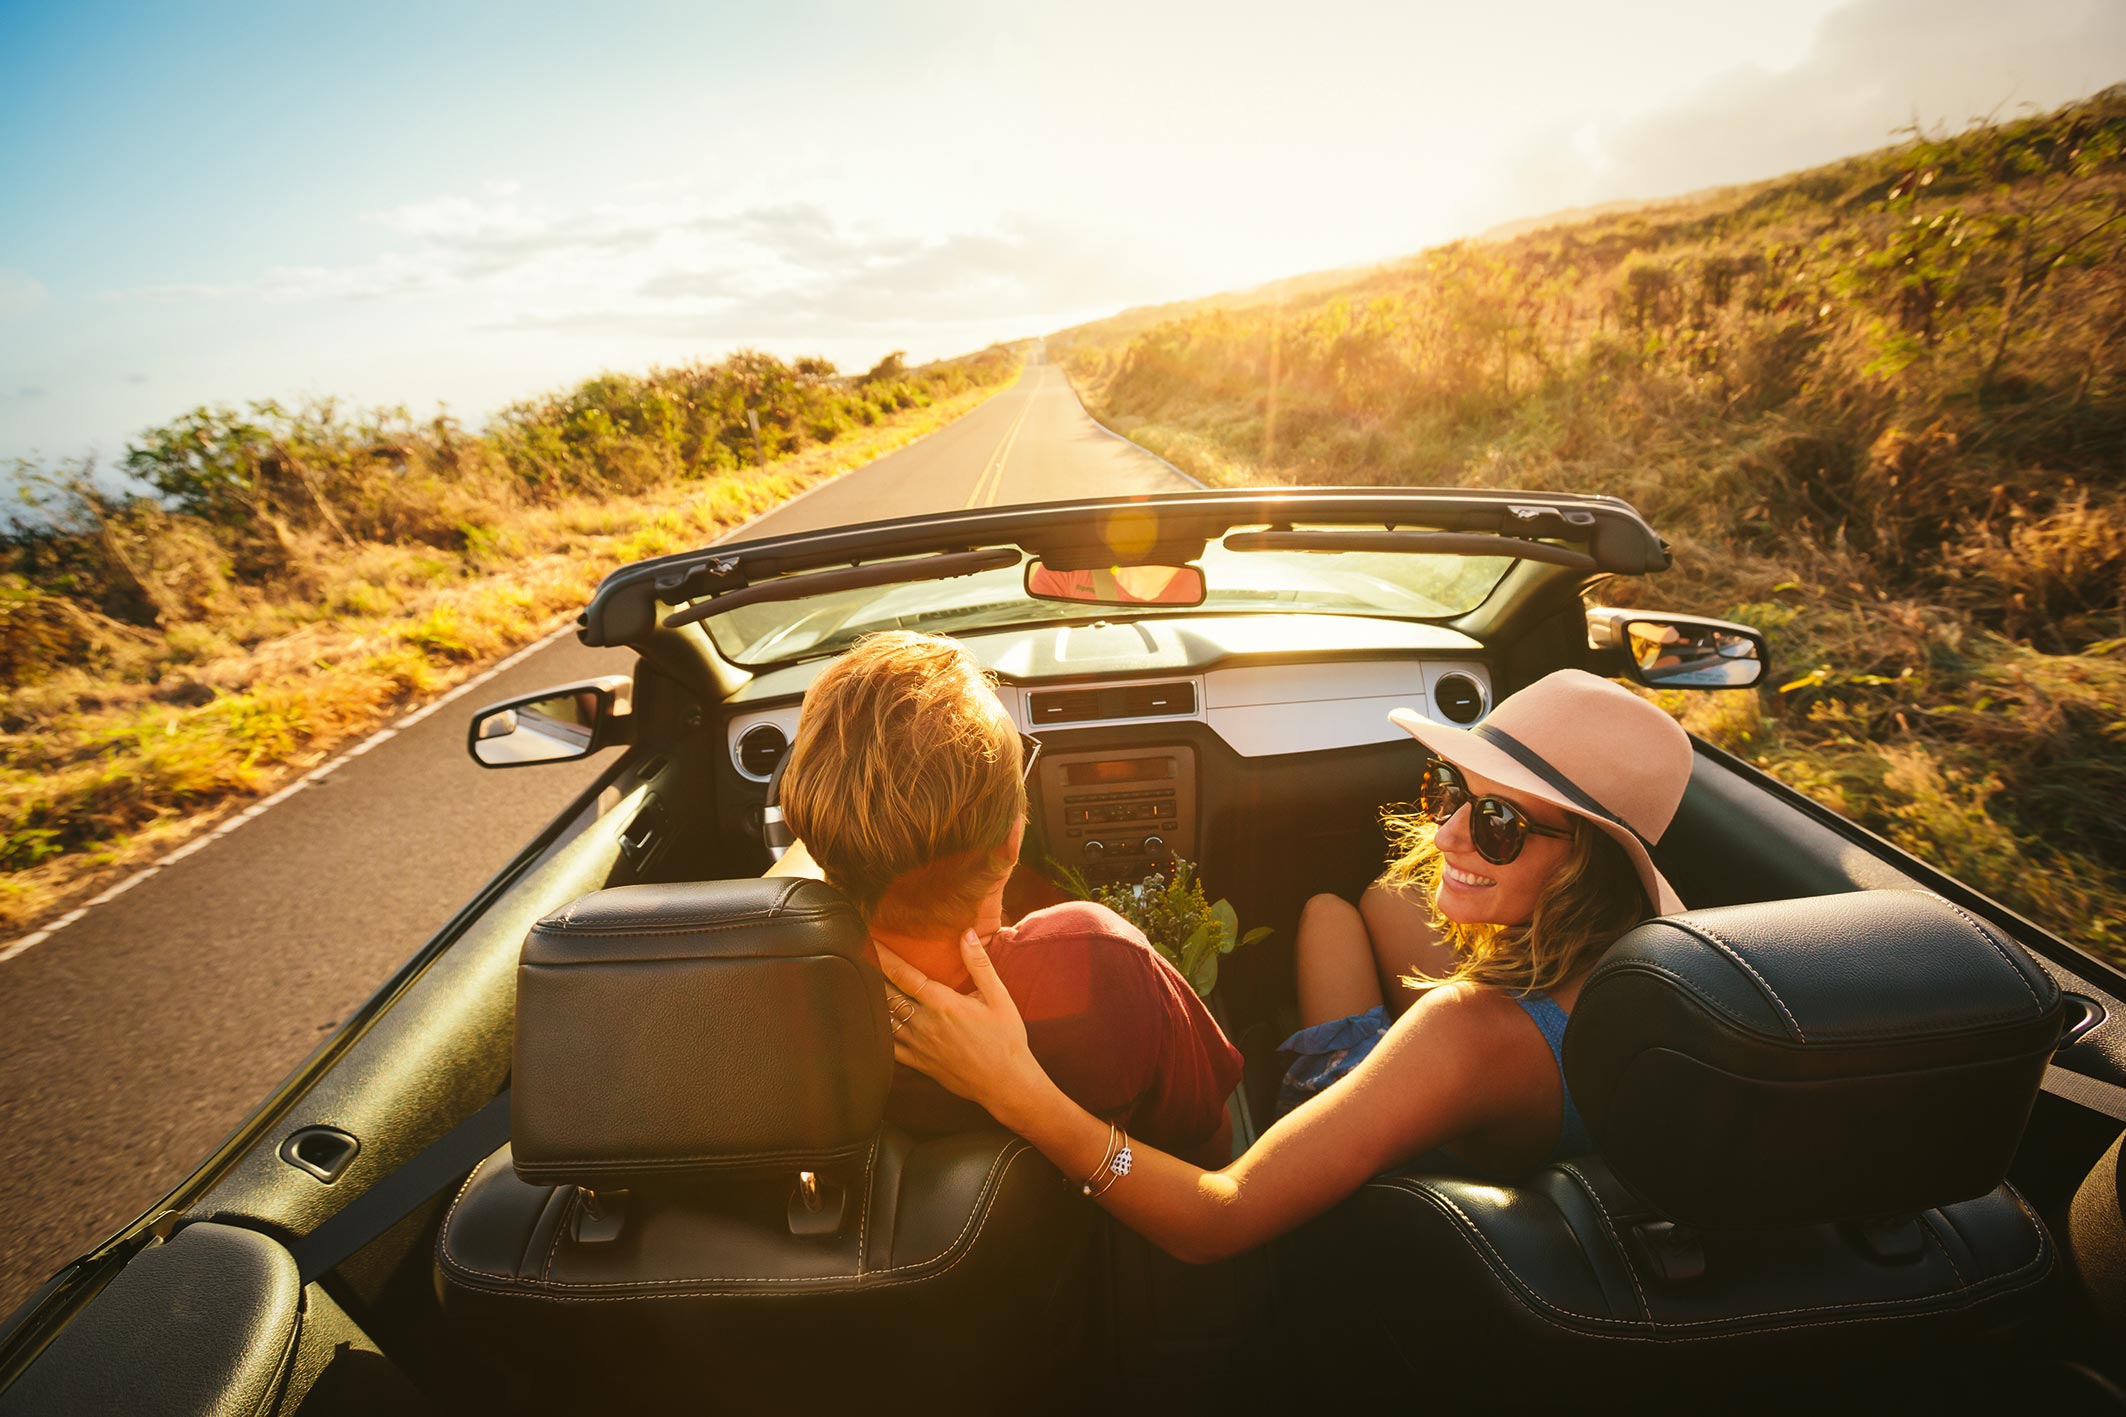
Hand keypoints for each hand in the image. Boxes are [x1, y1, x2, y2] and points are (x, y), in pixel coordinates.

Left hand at [878, 931, 1049, 1123]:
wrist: (1005, 1082)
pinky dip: (878, 1031)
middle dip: (873, 973)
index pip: (903, 974)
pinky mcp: (918, 1063)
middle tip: (860, 956)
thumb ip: (979, 964)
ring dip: (873, 1000)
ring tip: (861, 983)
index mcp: (942, 1003)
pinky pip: (889, 1046)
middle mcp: (925, 1023)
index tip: (870, 941)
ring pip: (885, 1019)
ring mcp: (918, 1045)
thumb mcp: (998, 997)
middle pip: (887, 994)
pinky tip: (872, 1021)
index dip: (884, 956)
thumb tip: (966, 933)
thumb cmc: (1005, 1038)